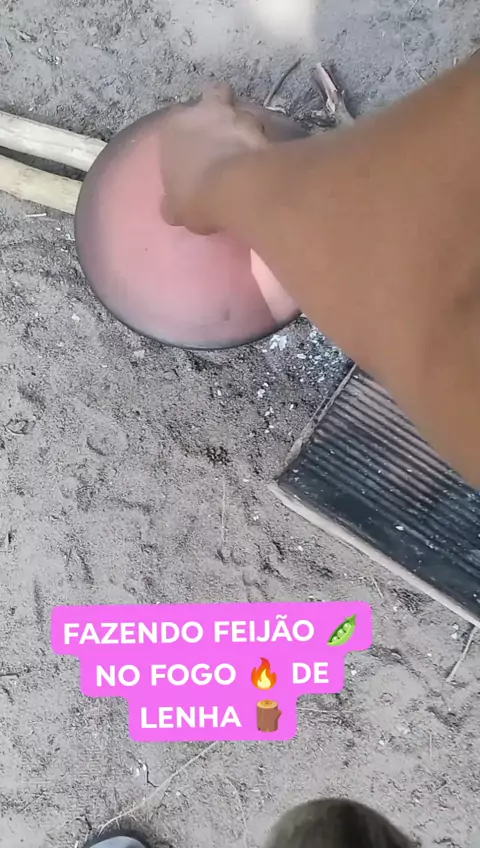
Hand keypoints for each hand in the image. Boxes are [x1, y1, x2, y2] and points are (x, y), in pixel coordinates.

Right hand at [159, 83, 267, 233]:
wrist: (232, 189)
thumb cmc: (193, 194)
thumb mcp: (176, 206)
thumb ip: (173, 202)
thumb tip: (171, 210)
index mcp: (175, 126)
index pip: (178, 118)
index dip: (188, 130)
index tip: (194, 147)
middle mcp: (206, 111)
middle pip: (216, 95)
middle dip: (222, 108)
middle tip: (226, 131)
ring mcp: (238, 117)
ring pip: (246, 111)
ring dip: (248, 127)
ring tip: (250, 150)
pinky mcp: (264, 130)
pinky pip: (265, 134)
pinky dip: (265, 145)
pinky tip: (266, 162)